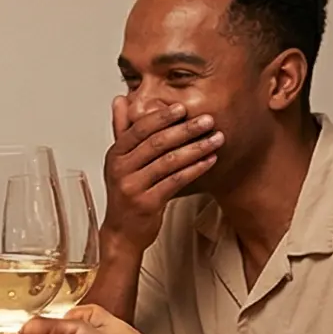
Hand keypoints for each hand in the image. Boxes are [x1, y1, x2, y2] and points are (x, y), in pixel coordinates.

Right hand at [101, 94, 223, 253]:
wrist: (122, 233)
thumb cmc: (126, 195)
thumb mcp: (120, 162)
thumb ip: (122, 130)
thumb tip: (121, 100)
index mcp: (115, 155)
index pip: (139, 129)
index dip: (162, 117)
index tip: (183, 108)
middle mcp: (121, 169)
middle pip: (156, 143)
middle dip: (185, 129)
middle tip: (207, 120)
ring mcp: (133, 187)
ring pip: (168, 162)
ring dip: (196, 148)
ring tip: (216, 138)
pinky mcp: (147, 204)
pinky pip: (176, 181)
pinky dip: (195, 168)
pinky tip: (209, 160)